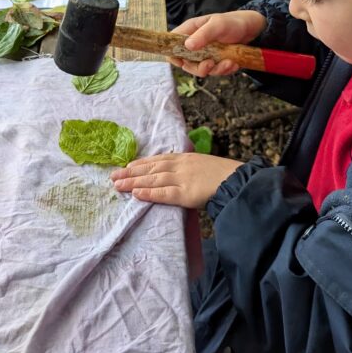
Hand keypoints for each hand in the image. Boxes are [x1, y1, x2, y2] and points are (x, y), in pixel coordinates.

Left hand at [111, 153, 242, 208]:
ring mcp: (182, 179)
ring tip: (117, 185)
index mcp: (185, 158)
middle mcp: (180, 166)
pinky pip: (163, 194)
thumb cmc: (224, 175)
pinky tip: (136, 194)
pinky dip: (149, 194)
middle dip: (131, 172)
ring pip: (152, 180)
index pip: (158, 160)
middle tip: (113, 176)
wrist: (238, 180)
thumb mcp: (203, 165)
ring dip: (133, 182)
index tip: (127, 166)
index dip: (141, 163)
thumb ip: (189, 169)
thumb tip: (178, 175)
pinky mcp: (185, 193)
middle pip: (150, 169)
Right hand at [168, 10, 266, 76]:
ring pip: (202, 70)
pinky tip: (234, 62)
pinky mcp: (217, 61)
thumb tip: (187, 46)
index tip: (181, 62)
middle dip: (198, 68)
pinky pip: (216, 71)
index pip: (172, 45)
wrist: (252, 28)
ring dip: (216, 70)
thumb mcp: (218, 25)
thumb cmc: (233, 22)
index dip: (173, 55)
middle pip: (186, 63)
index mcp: (190, 31)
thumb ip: (203, 34)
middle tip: (210, 64)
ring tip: (229, 62)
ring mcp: (206, 54)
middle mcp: (196, 44)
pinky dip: (225, 70)